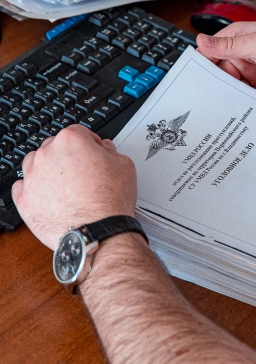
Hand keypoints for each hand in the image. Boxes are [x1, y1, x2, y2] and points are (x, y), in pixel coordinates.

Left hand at [12, 125, 136, 250]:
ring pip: (34, 163)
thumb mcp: (125, 166)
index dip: (90, 142)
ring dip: (47, 169)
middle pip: (54, 145)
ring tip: (65, 184)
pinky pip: (22, 186)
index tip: (94, 152)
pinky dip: (34, 188)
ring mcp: (32, 177)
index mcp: (71, 141)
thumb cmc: (110, 201)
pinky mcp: (24, 199)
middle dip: (67, 155)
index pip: (78, 132)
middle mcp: (48, 155)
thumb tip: (105, 150)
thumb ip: (111, 152)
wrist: (97, 232)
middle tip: (83, 171)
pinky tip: (50, 196)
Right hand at [197, 22, 255, 102]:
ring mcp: (255, 72)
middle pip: (224, 76)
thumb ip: (229, 46)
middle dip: (228, 87)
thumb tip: (201, 40)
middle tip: (234, 95)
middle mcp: (245, 55)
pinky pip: (254, 98)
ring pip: (239, 90)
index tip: (202, 83)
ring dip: (247, 96)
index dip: (206, 68)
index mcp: (239, 39)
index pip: (212, 53)